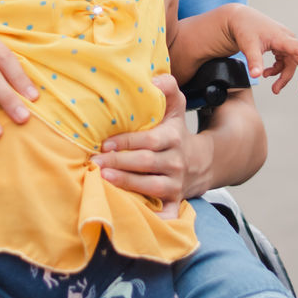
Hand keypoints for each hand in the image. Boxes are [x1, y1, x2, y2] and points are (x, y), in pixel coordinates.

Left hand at [90, 75, 202, 213]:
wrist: (202, 162)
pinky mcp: (175, 202)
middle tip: (95, 163)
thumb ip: (168, 88)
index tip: (105, 143)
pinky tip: (133, 216)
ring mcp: (176, 184)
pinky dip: (155, 218)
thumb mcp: (176, 107)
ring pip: (151, 187)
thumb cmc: (176, 132)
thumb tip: (156, 78)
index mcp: (173, 138)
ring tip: (103, 180)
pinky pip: (166, 213)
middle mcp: (175, 162)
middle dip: (119, 163)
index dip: (126, 142)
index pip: (148, 141)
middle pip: (145, 164)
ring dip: (126, 184)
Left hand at [228, 4, 297, 95]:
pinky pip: (284, 62)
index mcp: (281, 37)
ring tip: (274, 89)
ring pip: (290, 64)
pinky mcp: (280, 47)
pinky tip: (266, 74)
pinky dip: (277, 70)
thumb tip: (255, 76)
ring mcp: (284, 43)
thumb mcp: (248, 45)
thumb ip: (254, 61)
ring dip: (283, 77)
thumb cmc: (245, 28)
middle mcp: (286, 40)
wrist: (240, 19)